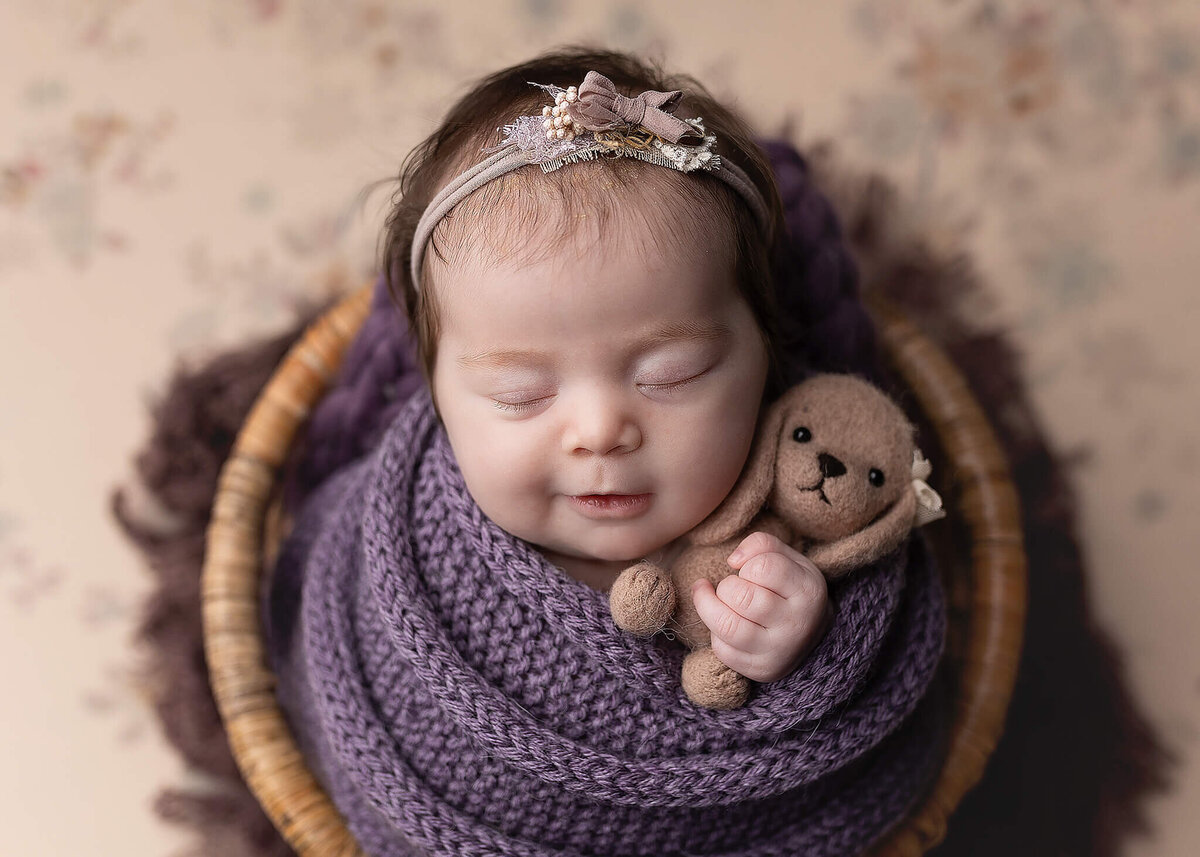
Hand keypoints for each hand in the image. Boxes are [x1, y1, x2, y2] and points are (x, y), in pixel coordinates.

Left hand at [690, 532, 831, 682]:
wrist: (809, 634)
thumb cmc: (790, 588)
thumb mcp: (787, 558)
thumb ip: (761, 544)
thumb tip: (733, 560)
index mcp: (808, 591)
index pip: (764, 567)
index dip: (748, 564)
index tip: (749, 569)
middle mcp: (797, 625)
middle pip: (741, 598)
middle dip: (728, 586)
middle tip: (735, 586)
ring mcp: (779, 652)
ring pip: (727, 625)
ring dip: (711, 606)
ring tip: (715, 598)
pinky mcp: (760, 670)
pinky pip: (721, 649)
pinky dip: (715, 631)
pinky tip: (725, 622)